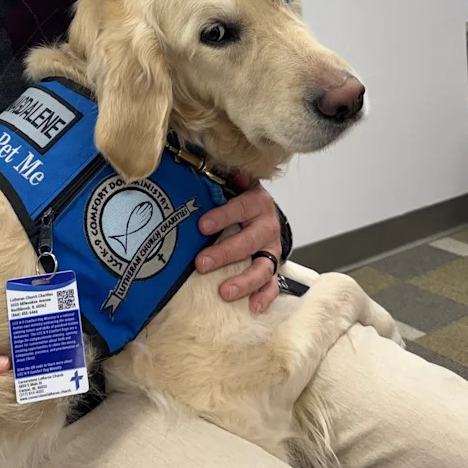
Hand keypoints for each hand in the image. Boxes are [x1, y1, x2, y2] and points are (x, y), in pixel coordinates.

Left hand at [195, 179, 281, 313]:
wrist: (264, 213)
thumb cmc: (240, 199)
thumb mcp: (233, 184)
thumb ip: (219, 177)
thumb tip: (193, 162)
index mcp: (257, 202)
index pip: (241, 207)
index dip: (222, 216)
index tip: (202, 226)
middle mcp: (267, 226)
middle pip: (249, 241)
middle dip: (225, 253)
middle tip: (202, 263)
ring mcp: (272, 249)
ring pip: (263, 267)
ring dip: (245, 281)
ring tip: (225, 292)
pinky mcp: (274, 267)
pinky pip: (273, 284)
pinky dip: (265, 296)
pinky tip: (253, 306)